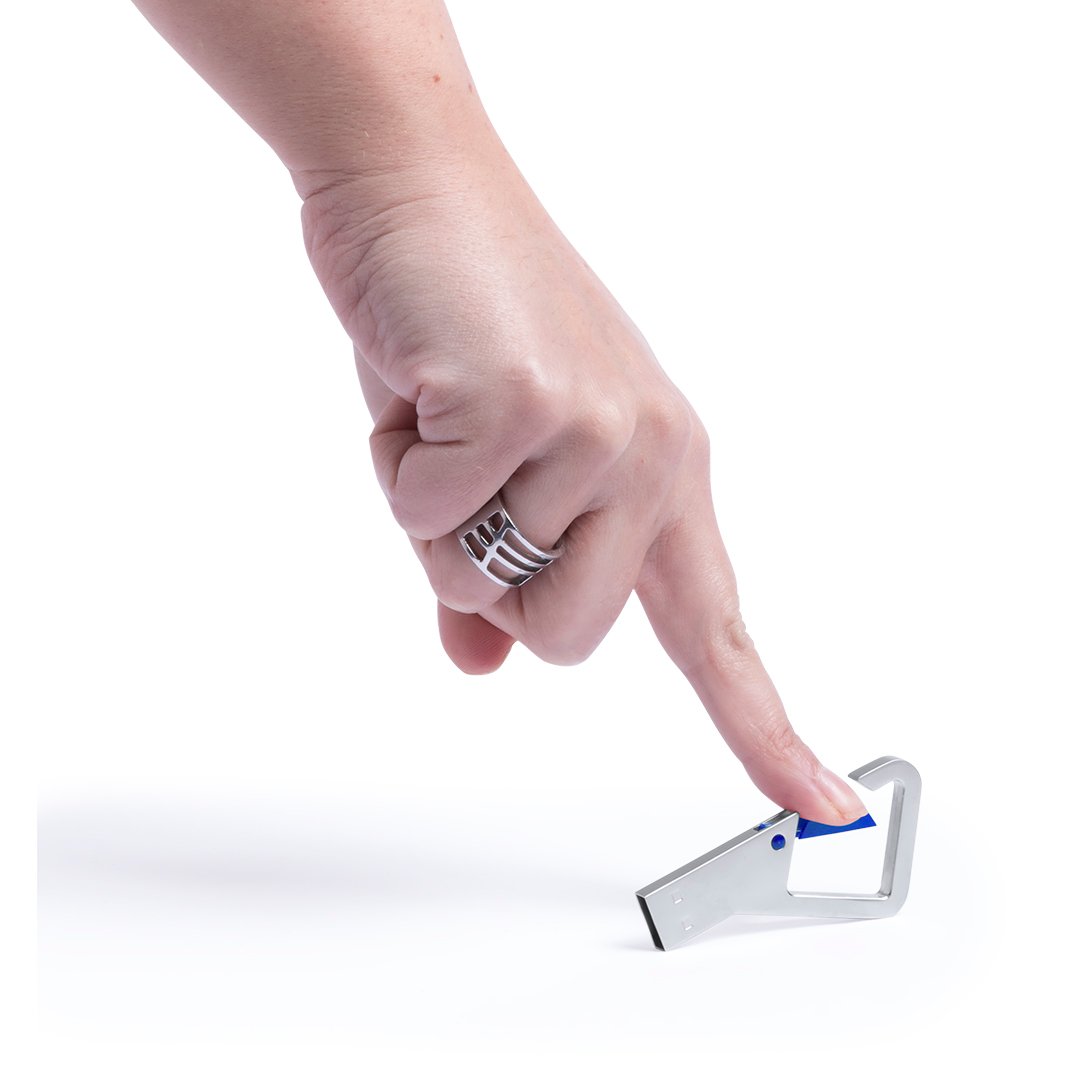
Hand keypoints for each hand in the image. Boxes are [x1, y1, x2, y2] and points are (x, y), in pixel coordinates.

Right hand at [297, 148, 867, 825]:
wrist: (421, 182)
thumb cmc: (466, 320)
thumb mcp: (497, 459)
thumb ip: (500, 576)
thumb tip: (481, 661)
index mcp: (662, 474)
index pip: (719, 630)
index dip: (764, 726)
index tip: (821, 802)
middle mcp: (648, 458)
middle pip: (569, 641)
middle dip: (494, 587)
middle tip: (467, 481)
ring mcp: (595, 433)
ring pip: (485, 585)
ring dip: (433, 513)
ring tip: (440, 413)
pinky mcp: (525, 407)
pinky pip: (424, 516)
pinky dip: (393, 464)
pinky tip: (417, 385)